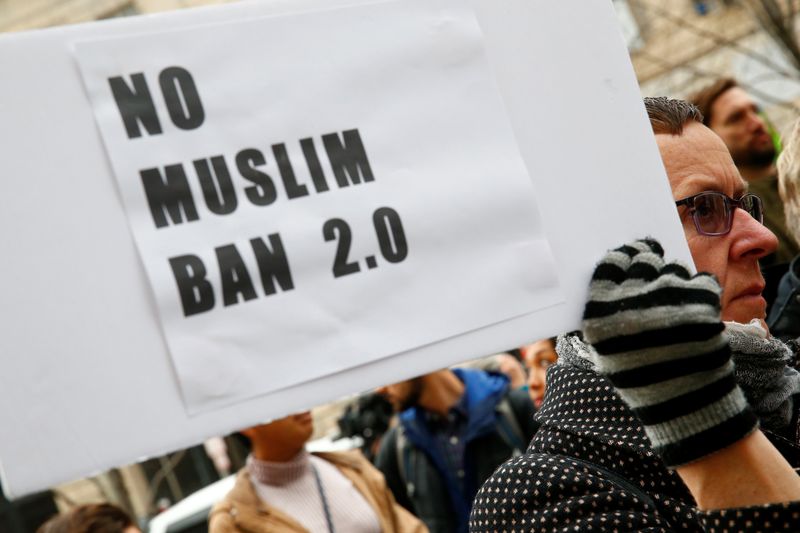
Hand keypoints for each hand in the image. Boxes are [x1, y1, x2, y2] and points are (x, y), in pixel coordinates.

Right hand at [582, 239, 757, 466]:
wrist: (685, 405)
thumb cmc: (641, 377)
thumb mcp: (606, 349)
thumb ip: (605, 311)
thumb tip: (616, 273)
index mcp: (601, 311)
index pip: (610, 263)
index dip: (622, 256)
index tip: (629, 255)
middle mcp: (632, 299)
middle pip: (642, 259)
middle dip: (649, 261)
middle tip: (655, 271)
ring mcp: (668, 297)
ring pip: (673, 268)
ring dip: (675, 279)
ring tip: (676, 305)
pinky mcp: (701, 301)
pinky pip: (701, 280)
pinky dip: (700, 290)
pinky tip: (695, 312)